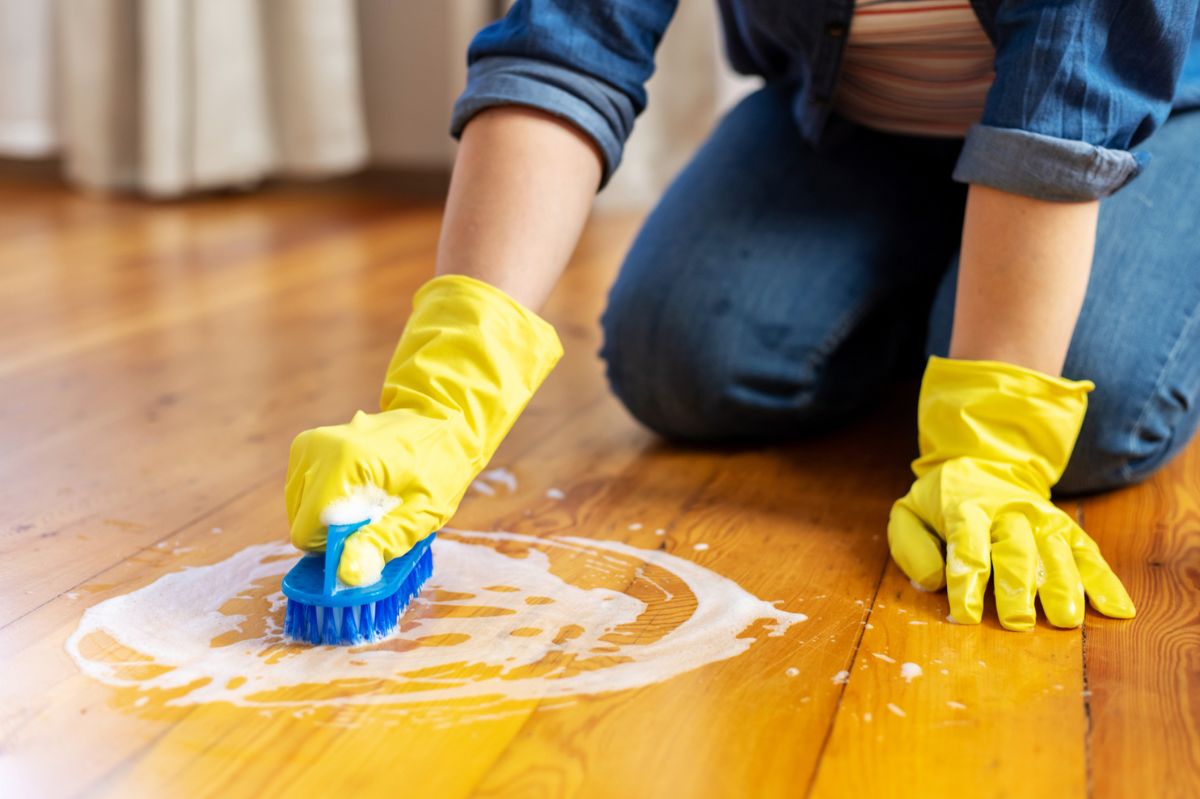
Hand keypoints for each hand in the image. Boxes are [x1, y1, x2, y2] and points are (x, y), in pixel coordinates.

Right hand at [285, 275, 561, 584]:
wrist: (441, 420)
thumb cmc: (438, 466)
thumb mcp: (422, 512)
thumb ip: (382, 541)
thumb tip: (346, 574)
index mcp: (344, 461)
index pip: (307, 530)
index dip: (336, 549)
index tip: (371, 541)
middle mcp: (317, 449)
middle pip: (301, 523)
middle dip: (336, 533)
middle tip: (378, 516)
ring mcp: (308, 445)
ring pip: (300, 511)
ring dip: (332, 518)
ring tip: (372, 501)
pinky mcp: (306, 447)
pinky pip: (303, 495)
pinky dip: (327, 503)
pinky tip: (360, 491)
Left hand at [887, 356, 1134, 629]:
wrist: (986, 462)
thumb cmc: (942, 500)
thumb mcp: (909, 513)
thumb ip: (911, 546)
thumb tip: (933, 582)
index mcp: (965, 508)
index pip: (966, 544)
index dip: (966, 581)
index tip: (966, 615)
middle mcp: (1008, 513)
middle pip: (1015, 550)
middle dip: (1016, 587)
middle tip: (1017, 621)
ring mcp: (1043, 521)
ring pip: (1055, 553)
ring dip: (1063, 587)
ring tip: (1066, 620)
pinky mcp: (1068, 530)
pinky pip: (1089, 556)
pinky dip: (1106, 583)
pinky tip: (1118, 610)